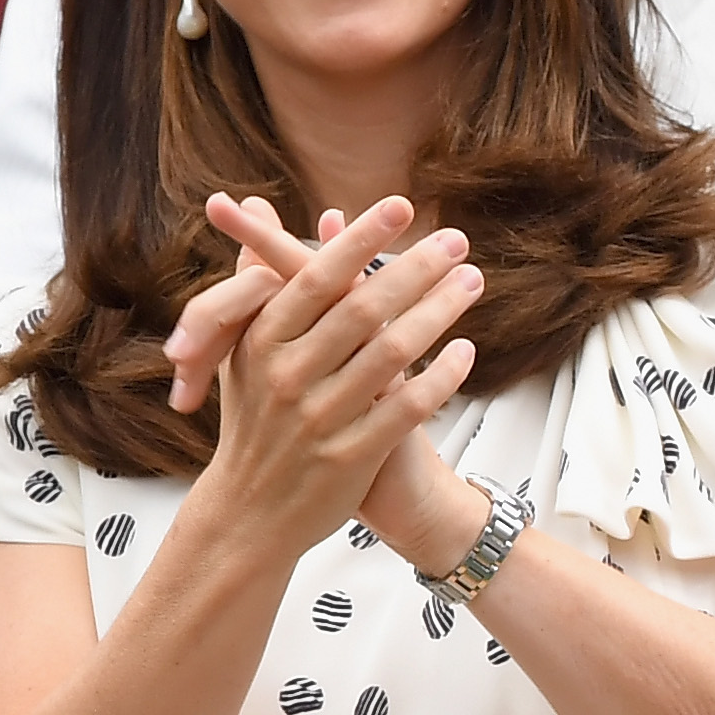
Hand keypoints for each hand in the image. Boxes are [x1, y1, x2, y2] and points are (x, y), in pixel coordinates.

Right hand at [180, 193, 484, 566]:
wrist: (249, 513)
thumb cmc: (253, 418)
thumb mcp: (241, 348)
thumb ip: (254, 276)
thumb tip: (249, 201)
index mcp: (262, 342)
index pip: (316, 277)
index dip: (361, 240)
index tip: (402, 206)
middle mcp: (288, 376)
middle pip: (363, 308)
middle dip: (416, 268)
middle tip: (458, 240)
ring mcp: (319, 418)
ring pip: (394, 353)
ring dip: (440, 311)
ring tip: (473, 282)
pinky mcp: (350, 457)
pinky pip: (409, 408)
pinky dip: (443, 376)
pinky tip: (467, 350)